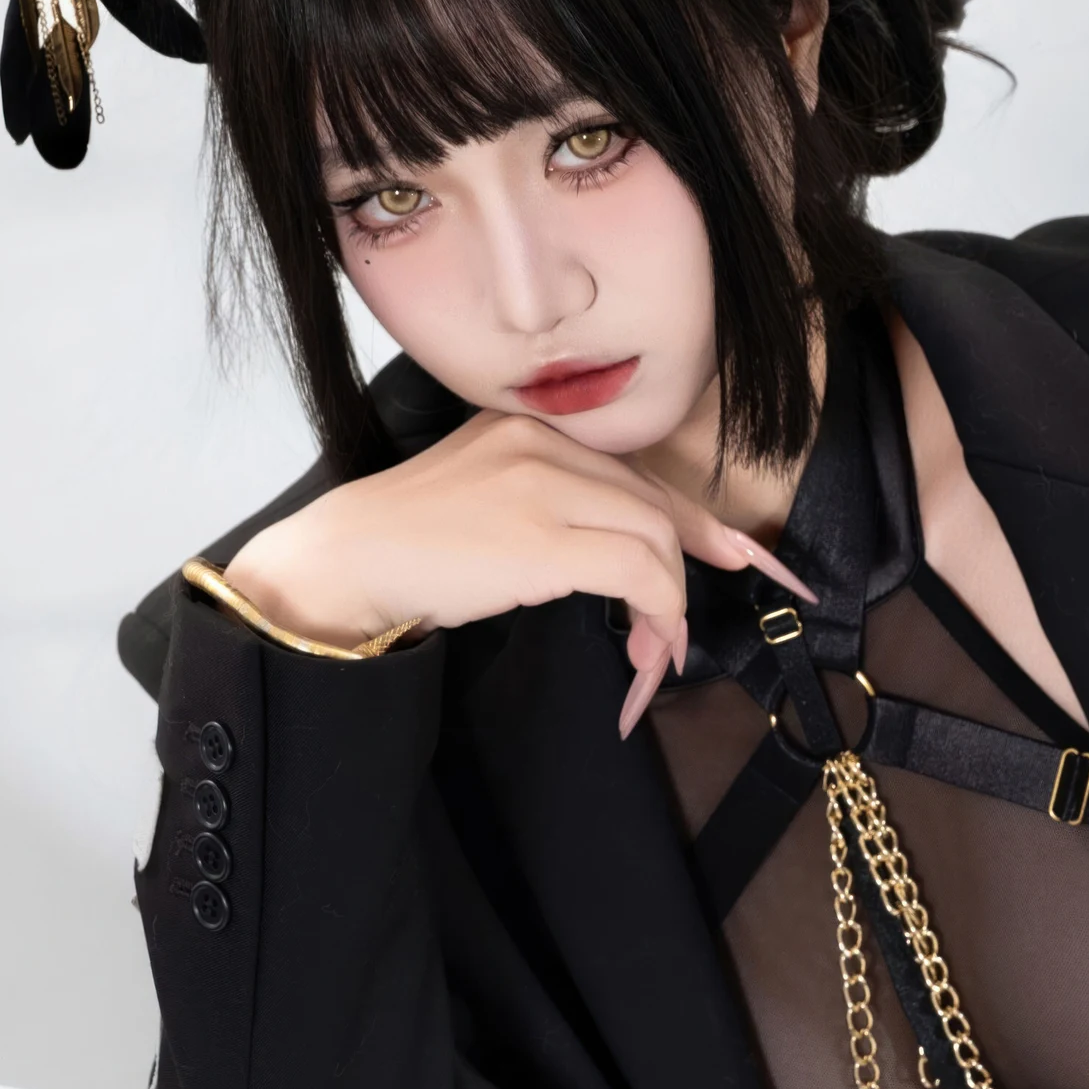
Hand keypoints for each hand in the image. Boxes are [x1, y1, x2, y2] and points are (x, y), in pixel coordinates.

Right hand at [223, 411, 812, 733]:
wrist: (340, 561)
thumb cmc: (403, 549)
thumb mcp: (483, 504)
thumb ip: (546, 510)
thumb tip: (617, 564)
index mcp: (531, 431)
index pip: (638, 475)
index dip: (702, 524)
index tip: (749, 558)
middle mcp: (544, 444)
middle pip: (656, 506)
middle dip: (689, 575)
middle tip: (677, 640)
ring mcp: (543, 484)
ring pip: (655, 540)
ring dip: (668, 607)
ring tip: (651, 657)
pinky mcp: (542, 537)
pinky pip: (637, 573)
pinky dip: (657, 615)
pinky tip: (646, 653)